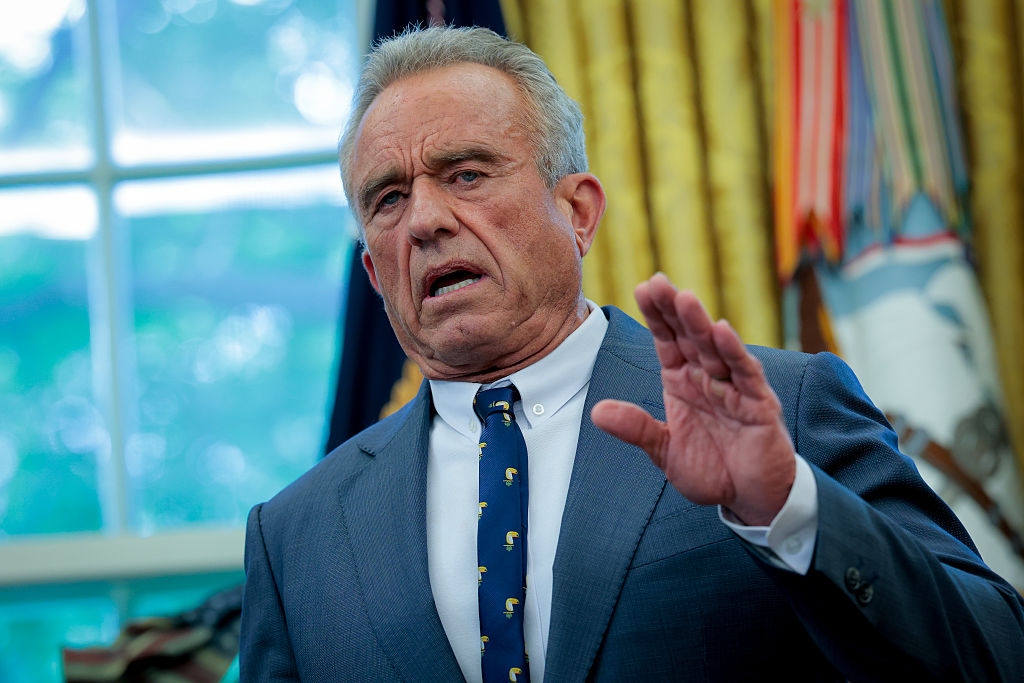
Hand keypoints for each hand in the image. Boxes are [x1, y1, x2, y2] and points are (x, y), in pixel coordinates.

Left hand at [590, 273, 795, 525]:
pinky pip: (745, 374)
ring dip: (700, 324)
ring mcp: (734, 388)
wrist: (752, 498)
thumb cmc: (712, 469)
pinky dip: (734, 353)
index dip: (656, 316)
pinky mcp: (758, 404)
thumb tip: (597, 411)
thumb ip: (636, 429)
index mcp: (682, 382)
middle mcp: (707, 378)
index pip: (667, 341)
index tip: (641, 288)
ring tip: (684, 298)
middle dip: (673, 309)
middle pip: (689, 336)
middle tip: (657, 281)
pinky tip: (721, 331)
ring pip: (715, 349)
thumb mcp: (665, 451)